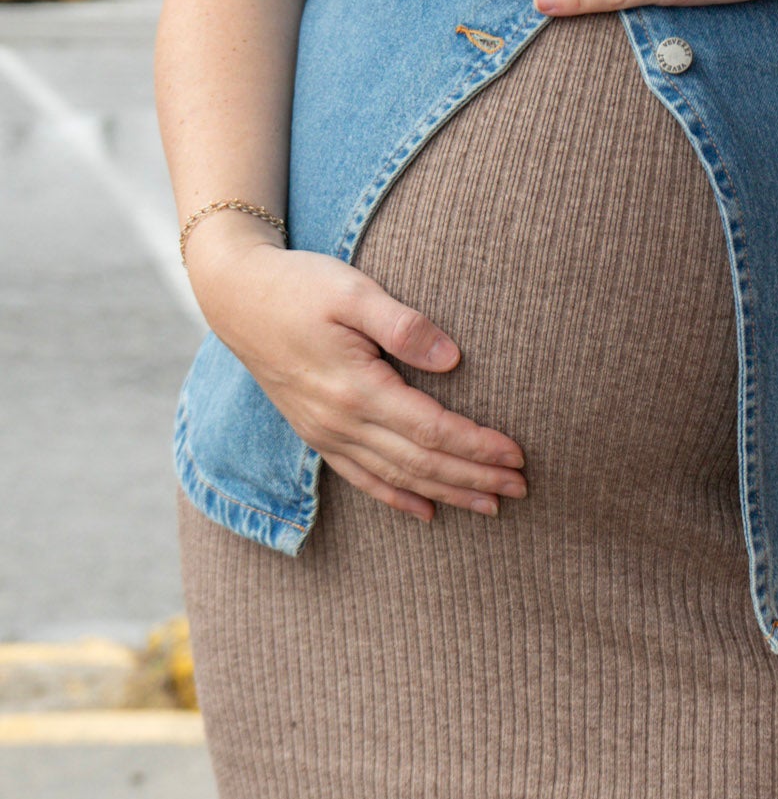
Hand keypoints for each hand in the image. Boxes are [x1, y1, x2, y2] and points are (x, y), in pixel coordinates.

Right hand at [184, 217, 526, 522]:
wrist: (235, 297)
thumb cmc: (299, 285)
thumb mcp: (353, 291)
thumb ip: (403, 325)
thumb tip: (452, 359)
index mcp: (357, 389)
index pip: (432, 431)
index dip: (477, 447)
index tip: (517, 456)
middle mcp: (341, 421)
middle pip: (421, 463)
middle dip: (474, 479)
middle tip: (521, 489)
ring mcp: (325, 432)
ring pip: (396, 477)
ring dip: (446, 494)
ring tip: (490, 507)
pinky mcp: (316, 433)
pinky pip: (361, 478)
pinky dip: (397, 498)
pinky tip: (427, 512)